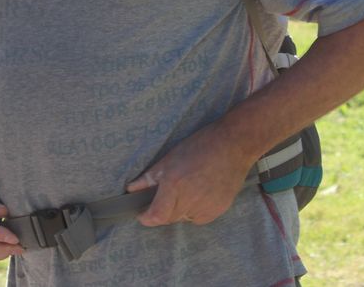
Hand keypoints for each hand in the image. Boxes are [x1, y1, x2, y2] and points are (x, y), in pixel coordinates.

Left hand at [124, 124, 253, 226]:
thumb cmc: (200, 146)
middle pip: (169, 218)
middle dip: (162, 210)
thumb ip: (149, 178)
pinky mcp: (218, 210)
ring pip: (184, 218)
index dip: (146, 218)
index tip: (142, 214)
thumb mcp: (170, 158)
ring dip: (179, 209)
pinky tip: (200, 192)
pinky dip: (195, 210)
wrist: (233, 145)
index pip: (156, 216)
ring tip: (187, 188)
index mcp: (174, 185)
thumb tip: (131, 189)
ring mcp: (206, 207)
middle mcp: (189, 200)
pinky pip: (199, 218)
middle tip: (166, 194)